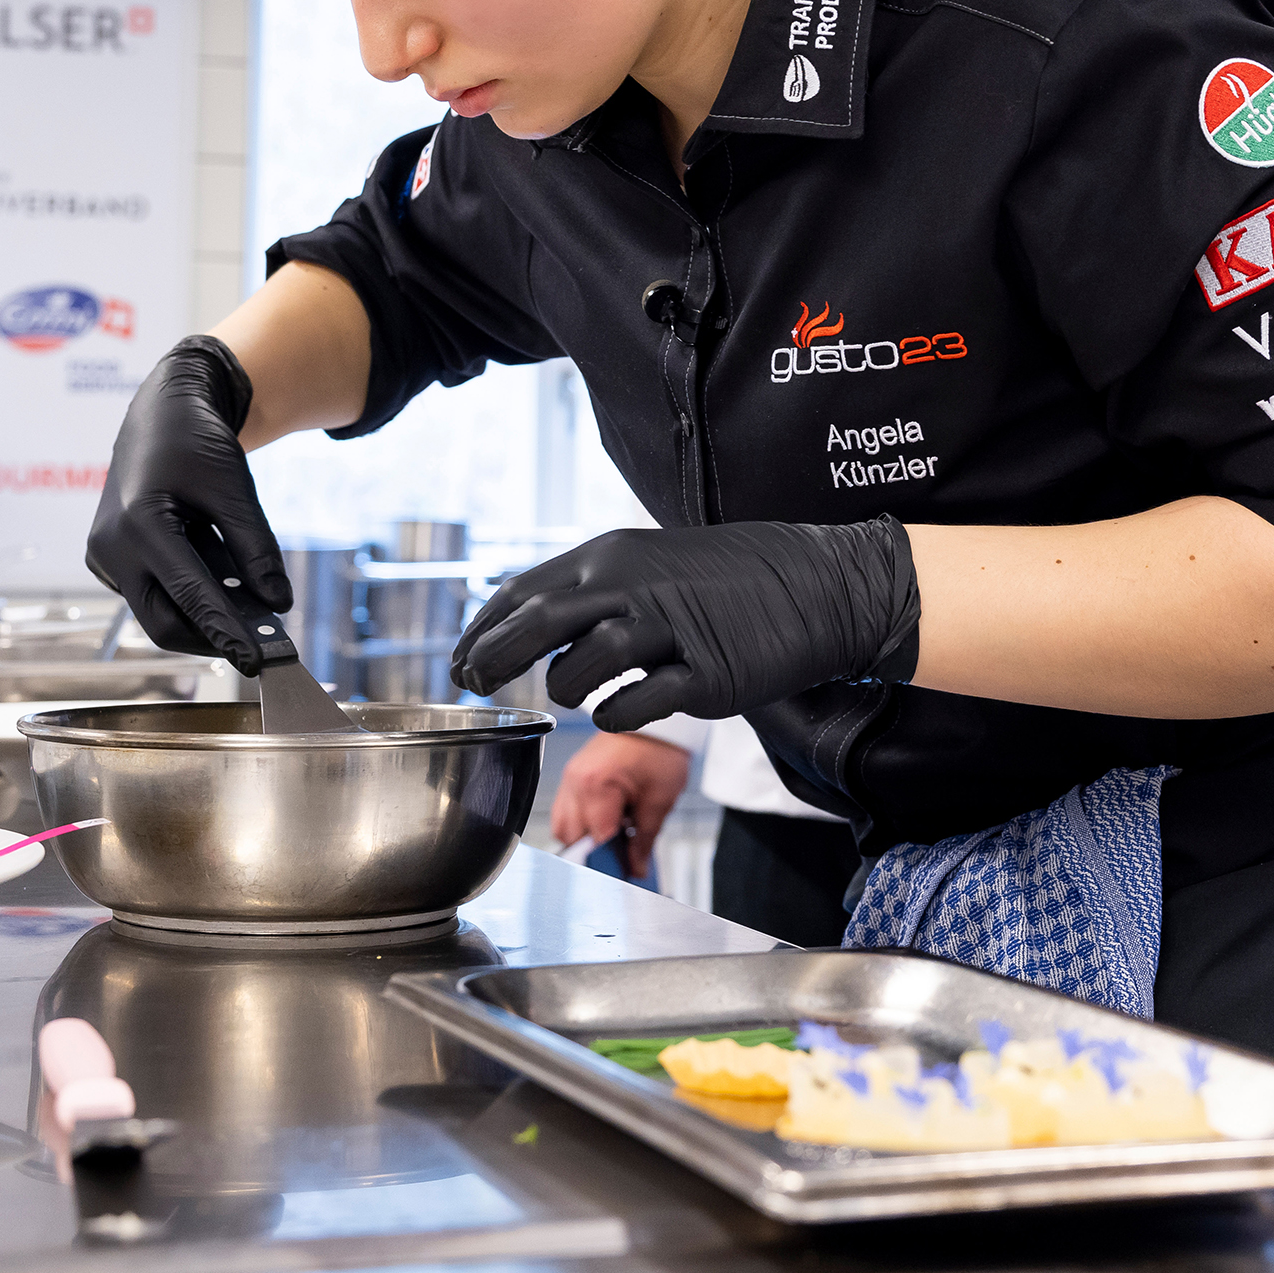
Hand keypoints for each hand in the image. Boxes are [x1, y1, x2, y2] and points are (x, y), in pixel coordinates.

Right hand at [85, 336, 289, 672]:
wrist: (160, 413)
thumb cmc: (196, 442)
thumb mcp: (234, 489)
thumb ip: (255, 548)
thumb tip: (278, 603)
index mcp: (138, 524)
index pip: (189, 596)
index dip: (226, 633)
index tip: (259, 661)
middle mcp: (111, 546)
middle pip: (161, 622)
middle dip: (210, 638)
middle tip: (258, 643)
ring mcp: (105, 556)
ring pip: (156, 611)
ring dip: (200, 613)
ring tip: (243, 598)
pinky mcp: (110, 560)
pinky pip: (150, 593)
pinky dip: (186, 595)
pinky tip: (215, 574)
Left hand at [451, 518, 919, 729]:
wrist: (816, 585)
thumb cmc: (725, 580)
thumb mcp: (649, 563)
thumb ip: (589, 591)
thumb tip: (524, 625)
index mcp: (613, 556)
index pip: (523, 592)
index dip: (481, 630)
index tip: (458, 661)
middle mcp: (633, 587)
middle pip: (537, 625)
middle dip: (494, 659)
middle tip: (474, 685)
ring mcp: (670, 633)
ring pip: (582, 668)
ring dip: (565, 688)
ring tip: (576, 694)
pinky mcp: (705, 677)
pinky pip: (636, 706)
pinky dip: (614, 715)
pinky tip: (616, 711)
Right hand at [550, 731, 688, 880]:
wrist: (656, 720)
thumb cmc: (660, 749)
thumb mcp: (660, 799)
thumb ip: (645, 839)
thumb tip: (636, 867)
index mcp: (596, 785)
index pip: (593, 840)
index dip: (609, 861)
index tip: (623, 872)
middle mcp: (576, 781)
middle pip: (570, 837)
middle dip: (593, 852)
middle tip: (619, 857)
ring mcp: (570, 777)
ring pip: (562, 827)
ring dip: (583, 838)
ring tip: (611, 838)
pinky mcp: (572, 775)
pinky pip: (565, 809)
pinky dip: (580, 822)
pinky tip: (603, 822)